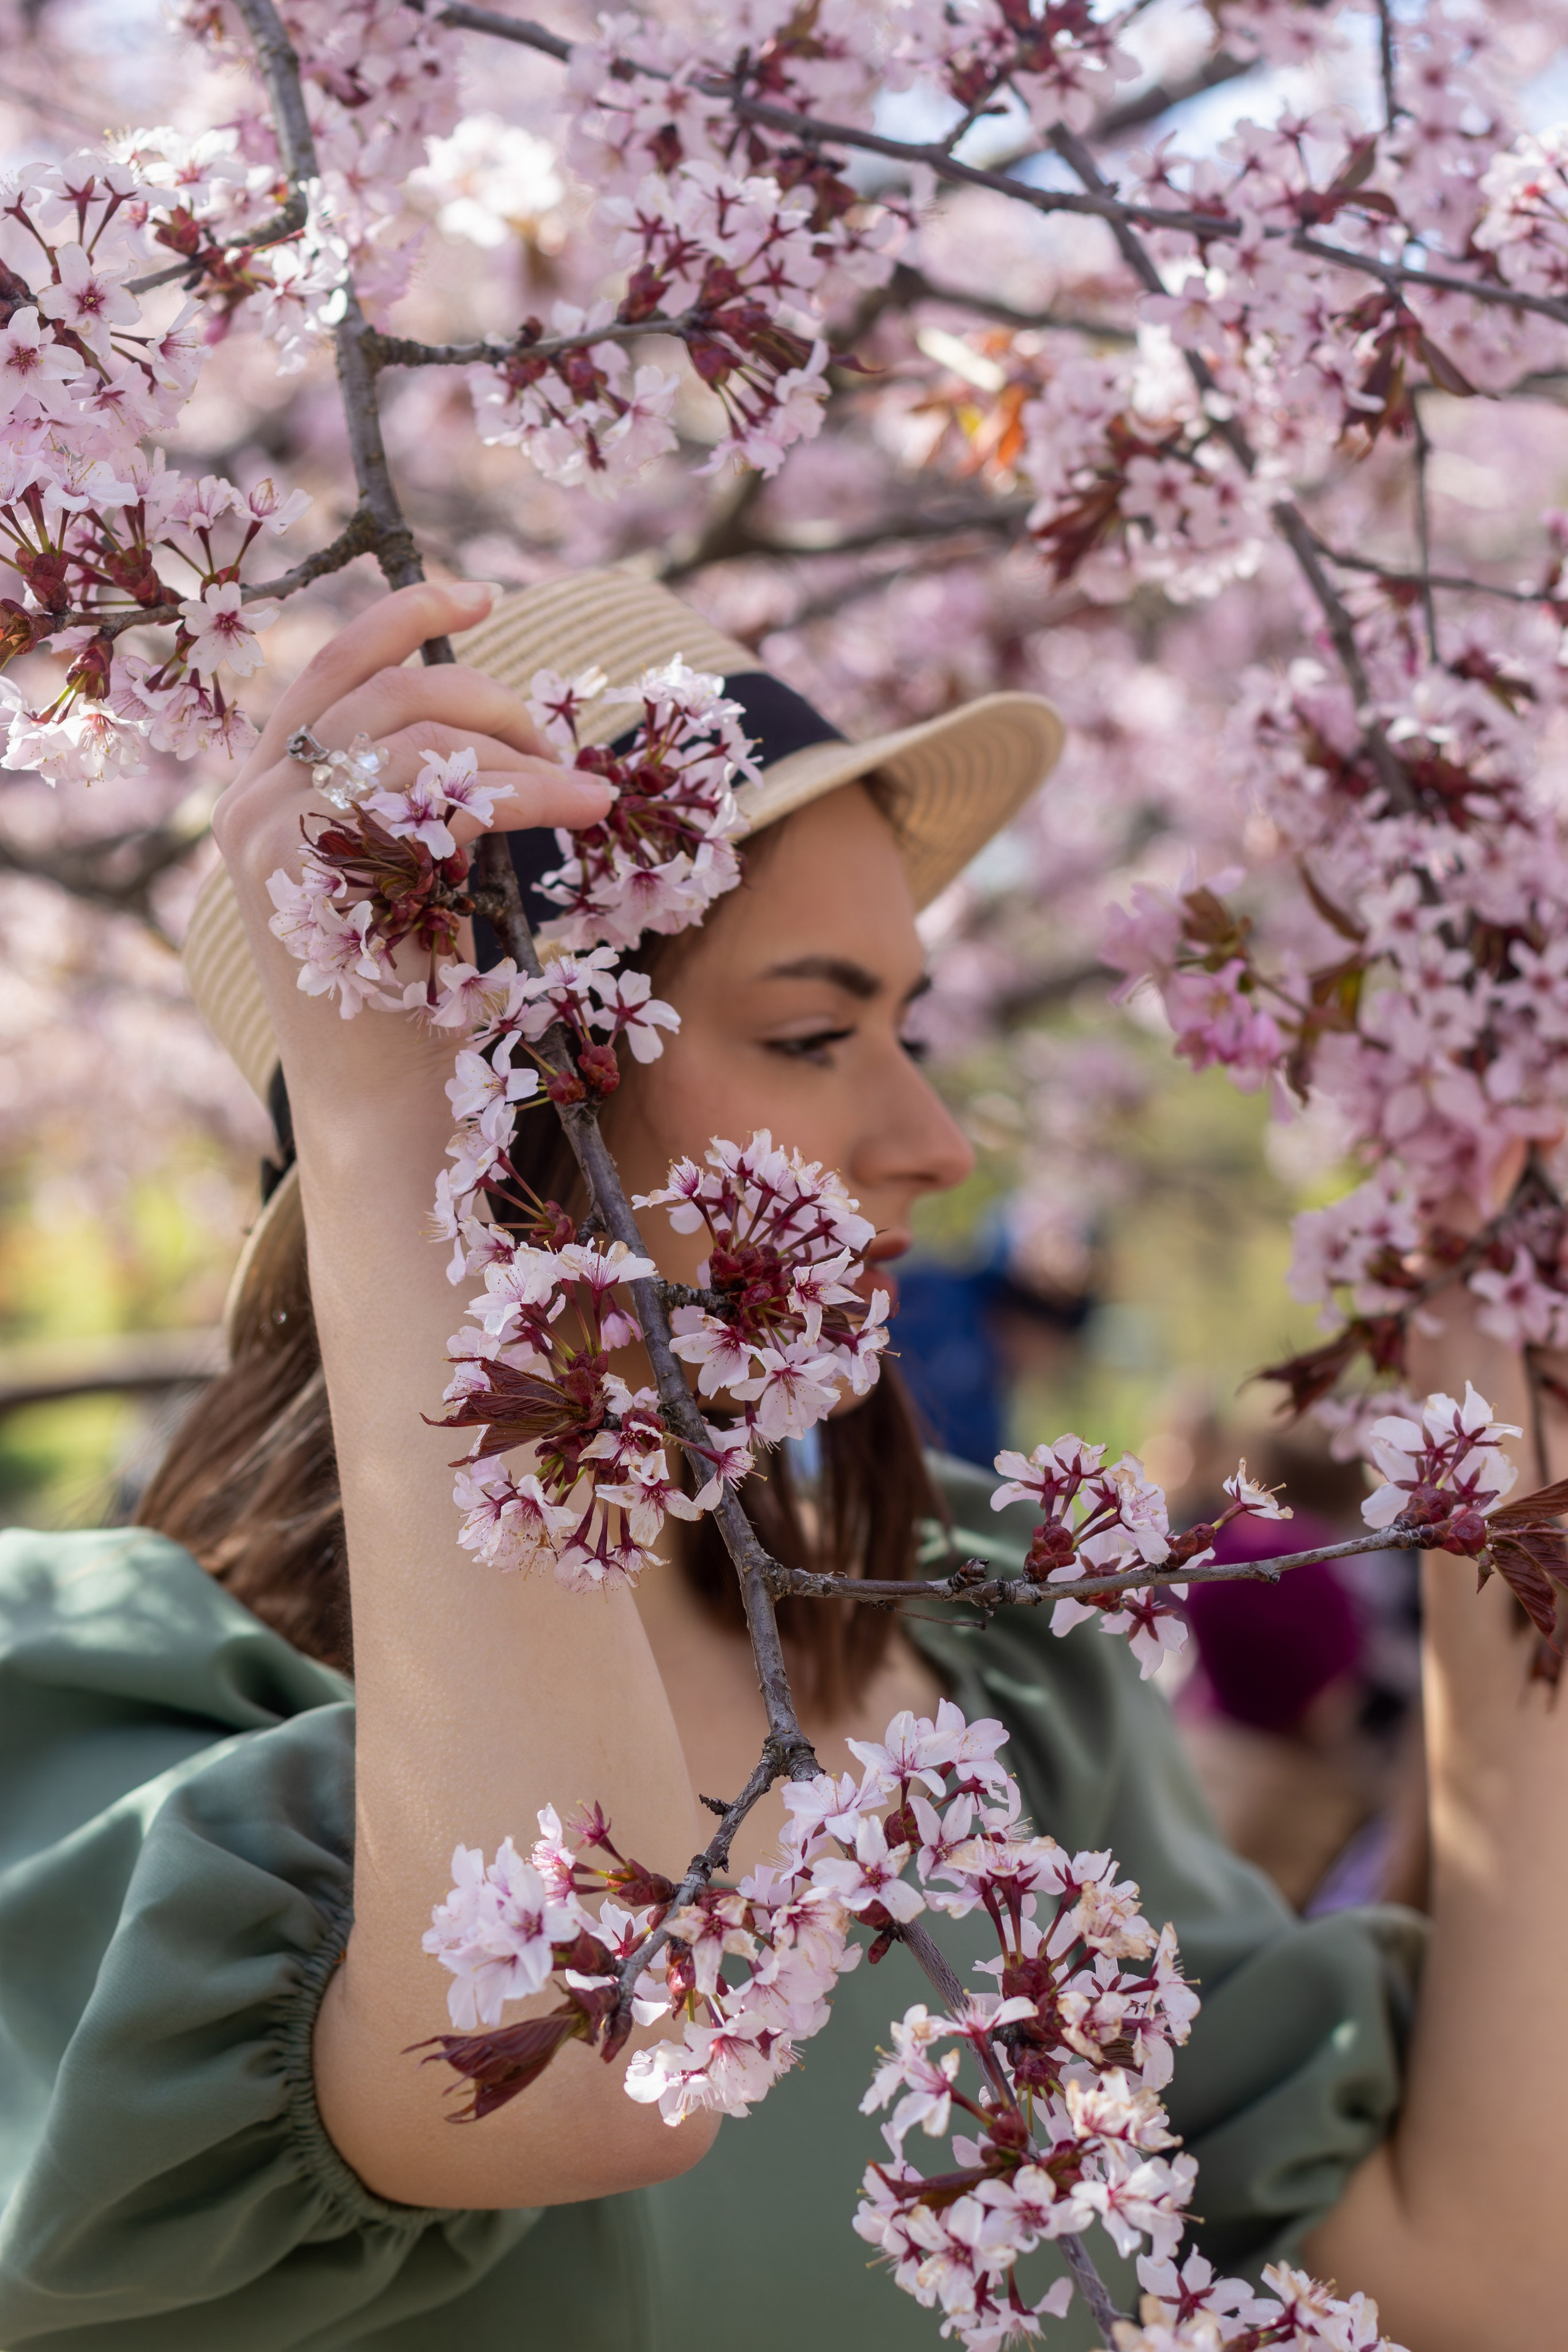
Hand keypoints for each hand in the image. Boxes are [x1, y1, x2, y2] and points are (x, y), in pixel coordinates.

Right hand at [211, 578, 612, 1120]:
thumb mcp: (405, 878)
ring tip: (584, 788)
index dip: (405, 612)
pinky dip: (527, 790)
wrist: (384, 1110)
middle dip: (489, 697)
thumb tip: (486, 726)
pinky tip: (582, 805)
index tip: (482, 595)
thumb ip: (411, 801)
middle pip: (383, 686)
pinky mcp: (327, 878)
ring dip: (518, 749)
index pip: (331, 666)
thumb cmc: (410, 1007)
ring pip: (418, 734)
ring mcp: (277, 839)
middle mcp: (255, 804)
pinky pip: (443, 791)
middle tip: (557, 743)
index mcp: (268, 792)